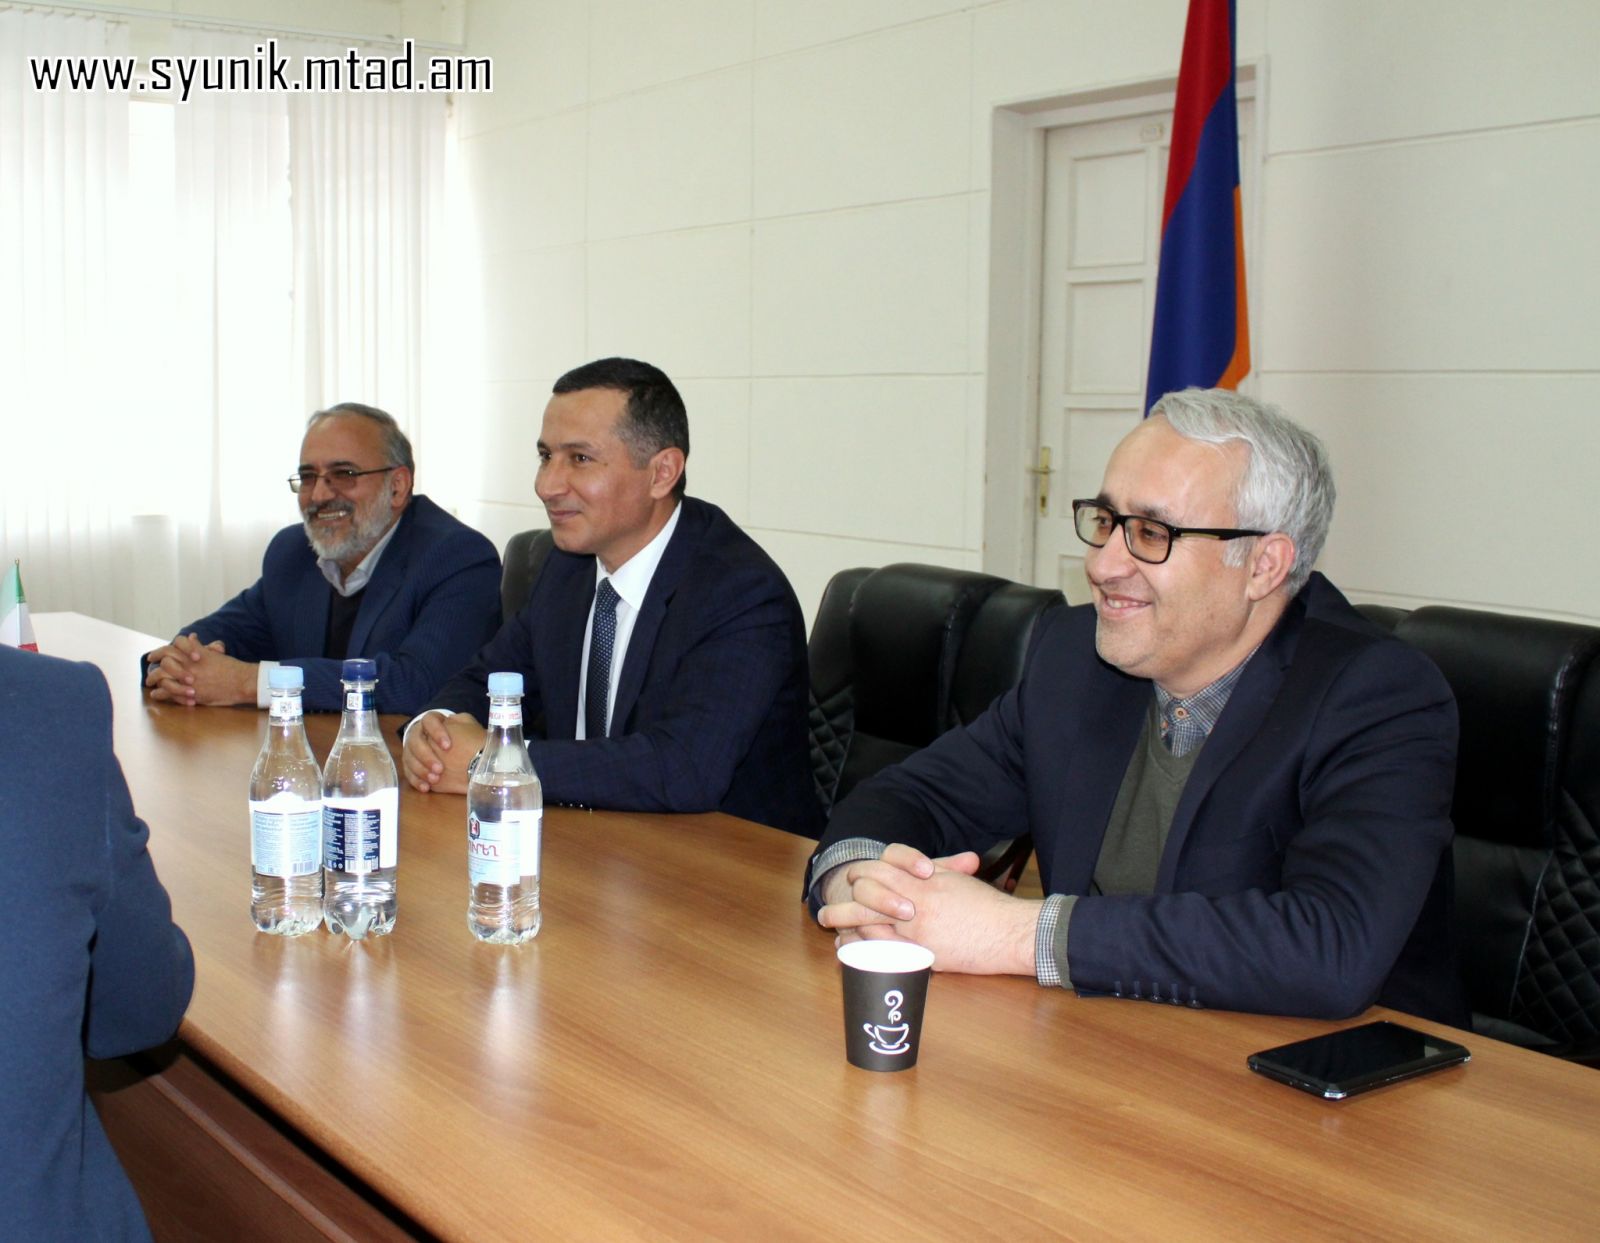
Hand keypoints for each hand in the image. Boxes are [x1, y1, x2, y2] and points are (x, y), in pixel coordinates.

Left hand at [145, 635, 253, 704]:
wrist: (242, 682)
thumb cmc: (230, 668)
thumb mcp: (214, 654)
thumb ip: (200, 646)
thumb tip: (192, 637)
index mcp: (194, 653)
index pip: (171, 648)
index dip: (159, 652)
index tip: (153, 656)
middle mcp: (189, 664)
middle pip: (164, 662)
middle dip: (153, 666)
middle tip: (148, 668)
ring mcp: (188, 679)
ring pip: (163, 678)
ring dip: (154, 680)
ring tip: (150, 683)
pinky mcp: (190, 693)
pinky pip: (168, 693)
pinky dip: (159, 694)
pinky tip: (156, 694)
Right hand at [402, 711, 484, 793]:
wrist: (459, 749)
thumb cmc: (463, 736)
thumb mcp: (466, 725)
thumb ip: (463, 722)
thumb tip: (461, 725)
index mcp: (431, 721)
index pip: (429, 721)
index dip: (436, 733)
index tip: (448, 746)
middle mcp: (418, 733)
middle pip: (415, 741)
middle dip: (426, 756)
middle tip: (440, 768)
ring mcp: (411, 749)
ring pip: (409, 758)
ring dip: (421, 770)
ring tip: (435, 779)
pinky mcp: (410, 764)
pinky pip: (408, 772)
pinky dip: (416, 780)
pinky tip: (426, 787)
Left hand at [818, 845, 1037, 975]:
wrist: (1009, 933)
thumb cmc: (988, 907)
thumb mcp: (960, 881)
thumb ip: (938, 870)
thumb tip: (921, 867)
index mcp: (925, 878)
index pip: (885, 862)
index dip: (867, 867)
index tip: (855, 876)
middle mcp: (916, 899)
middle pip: (869, 889)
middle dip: (845, 894)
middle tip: (830, 902)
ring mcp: (916, 928)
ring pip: (869, 920)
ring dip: (844, 921)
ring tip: (828, 923)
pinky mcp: (921, 953)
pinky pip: (882, 950)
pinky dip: (861, 948)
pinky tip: (848, 950)